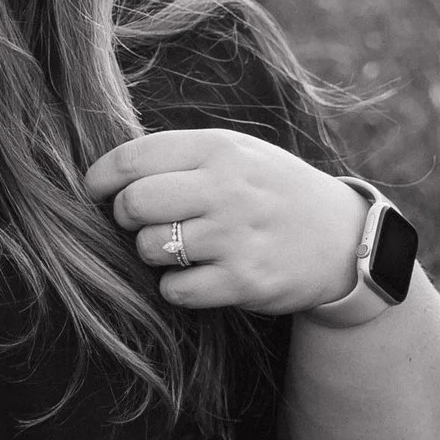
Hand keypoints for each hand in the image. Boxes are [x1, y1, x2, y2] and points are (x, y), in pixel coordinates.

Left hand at [83, 128, 367, 316]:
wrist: (344, 238)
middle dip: (126, 217)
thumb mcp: (238, 154)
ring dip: (153, 253)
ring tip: (180, 248)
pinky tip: (198, 276)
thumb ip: (181, 157)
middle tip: (143, 223)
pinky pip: (175, 289)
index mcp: (220, 149)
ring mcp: (236, 235)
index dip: (100, 178)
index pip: (132, 158)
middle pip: (134, 204)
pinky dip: (176, 287)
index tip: (94, 191)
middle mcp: (227, 188)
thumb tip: (107, 174)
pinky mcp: (245, 280)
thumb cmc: (273, 192)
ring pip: (150, 248)